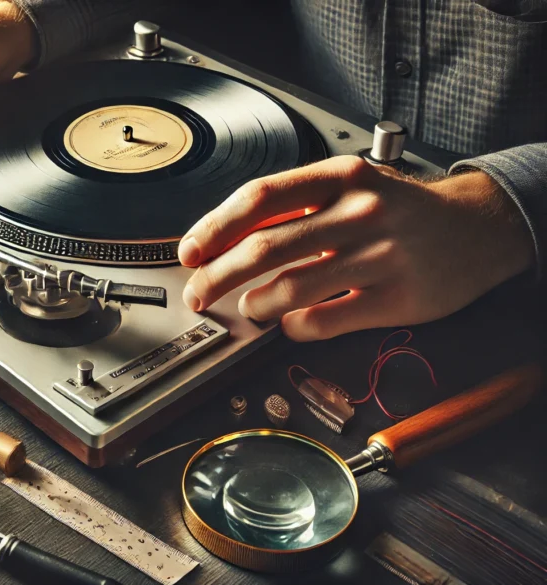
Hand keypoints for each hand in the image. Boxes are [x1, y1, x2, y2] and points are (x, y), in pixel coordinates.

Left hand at [178, 156, 534, 340]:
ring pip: (291, 287)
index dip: (214, 227)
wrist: (476, 229)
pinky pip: (325, 320)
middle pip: (265, 247)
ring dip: (255, 303)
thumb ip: (293, 207)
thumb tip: (223, 237)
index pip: (259, 198)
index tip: (190, 252)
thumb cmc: (399, 208)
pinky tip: (289, 322)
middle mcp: (359, 211)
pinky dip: (294, 325)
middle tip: (198, 292)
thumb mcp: (349, 186)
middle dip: (218, 275)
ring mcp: (380, 255)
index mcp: (339, 176)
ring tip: (248, 306)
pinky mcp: (398, 298)